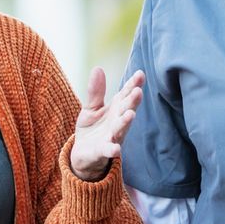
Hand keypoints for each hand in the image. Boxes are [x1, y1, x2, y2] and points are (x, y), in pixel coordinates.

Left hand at [70, 67, 144, 181]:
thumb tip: (98, 68)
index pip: (126, 95)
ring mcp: (112, 137)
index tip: (140, 74)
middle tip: (138, 91)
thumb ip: (95, 91)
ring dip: (125, 122)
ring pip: (120, 129)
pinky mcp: (102, 151)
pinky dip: (112, 150)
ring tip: (130, 115)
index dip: (133, 85)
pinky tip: (116, 149)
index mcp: (116, 109)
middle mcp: (117, 122)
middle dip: (132, 102)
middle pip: (126, 110)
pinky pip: (108, 150)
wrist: (84, 155)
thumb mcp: (91, 108)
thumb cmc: (92, 129)